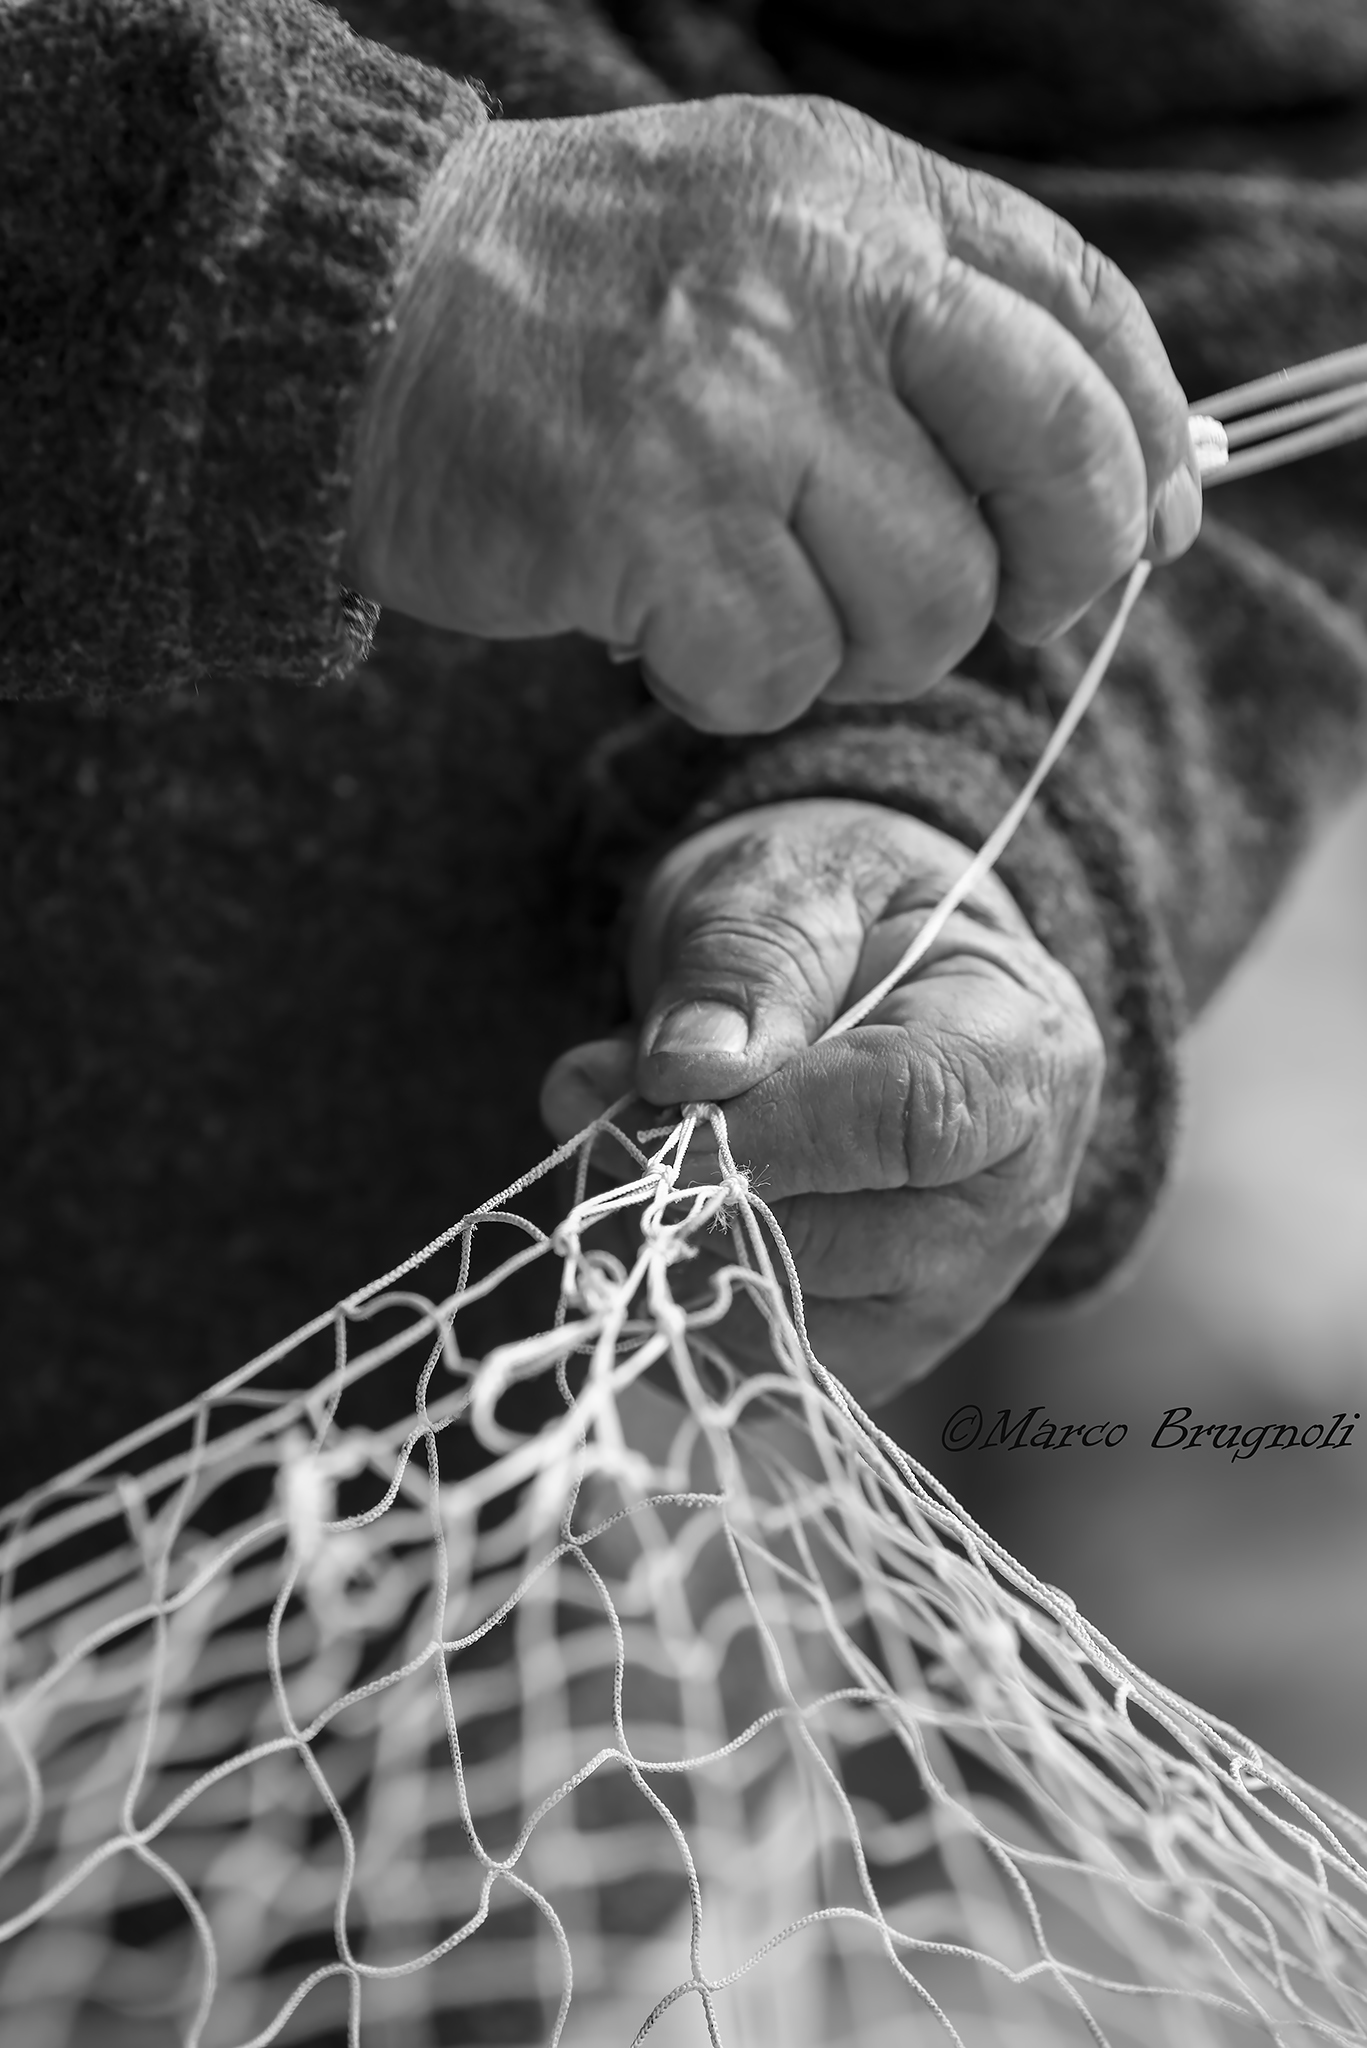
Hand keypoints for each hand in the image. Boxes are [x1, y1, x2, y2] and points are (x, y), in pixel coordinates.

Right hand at [347, 96, 1199, 735]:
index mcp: (866, 197)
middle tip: (972, 608)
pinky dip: (735, 685)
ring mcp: (741, 401)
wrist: (353, 313)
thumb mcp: (767, 233)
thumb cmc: (571, 304)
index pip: (1086, 314)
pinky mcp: (654, 522)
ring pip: (926, 609)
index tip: (1144, 529)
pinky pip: (784, 673)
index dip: (1143, 444)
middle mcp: (826, 279)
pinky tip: (665, 631)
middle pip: (1057, 469)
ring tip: (753, 598)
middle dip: (1050, 576)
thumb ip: (928, 325)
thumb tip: (1121, 486)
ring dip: (856, 648)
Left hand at [540, 800, 1104, 1405]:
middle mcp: (1010, 1201)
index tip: (659, 1086)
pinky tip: (657, 1195)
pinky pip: (747, 1360)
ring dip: (663, 1234)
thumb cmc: (841, 914)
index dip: (771, 1123)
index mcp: (1023, 1054)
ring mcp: (947, 1295)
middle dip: (690, 1176)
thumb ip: (747, 956)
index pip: (916, 1119)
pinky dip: (668, 1284)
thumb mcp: (793, 878)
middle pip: (837, 1243)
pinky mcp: (872, 1352)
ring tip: (631, 1125)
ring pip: (779, 1322)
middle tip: (600, 1089)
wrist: (870, 972)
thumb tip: (687, 1073)